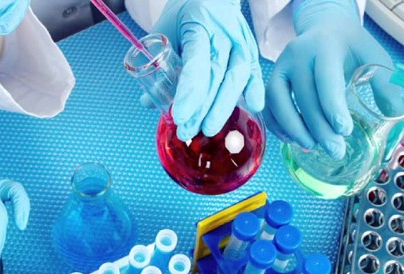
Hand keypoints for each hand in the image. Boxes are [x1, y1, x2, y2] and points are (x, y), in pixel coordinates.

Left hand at [151, 0, 264, 140]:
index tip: (179, 116)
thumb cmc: (185, 13)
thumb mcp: (166, 30)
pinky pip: (255, 70)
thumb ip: (158, 65)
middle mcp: (223, 32)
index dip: (188, 91)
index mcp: (199, 23)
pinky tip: (253, 106)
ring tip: (208, 129)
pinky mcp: (250, 48)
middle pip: (216, 74)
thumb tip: (148, 101)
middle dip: (202, 108)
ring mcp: (240, 40)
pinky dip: (255, 88)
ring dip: (223, 106)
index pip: (195, 61)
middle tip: (187, 131)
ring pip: (236, 76)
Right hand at [264, 0, 392, 157]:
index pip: (326, 80)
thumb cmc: (352, 47)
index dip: (333, 108)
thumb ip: (385, 84)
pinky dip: (278, 125)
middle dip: (319, 128)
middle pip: (304, 96)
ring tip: (312, 147)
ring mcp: (281, 66)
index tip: (344, 131)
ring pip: (278, 102)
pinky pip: (268, 106)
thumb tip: (395, 114)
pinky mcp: (272, 78)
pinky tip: (293, 140)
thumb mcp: (373, 57)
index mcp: (326, 46)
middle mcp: (298, 54)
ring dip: (294, 129)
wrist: (325, 29)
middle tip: (335, 151)